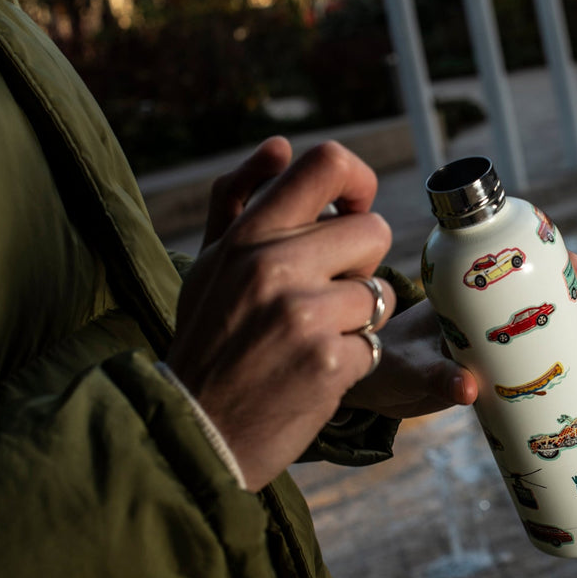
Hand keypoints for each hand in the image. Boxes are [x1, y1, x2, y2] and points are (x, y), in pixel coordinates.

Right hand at [166, 137, 396, 491]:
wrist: (195, 430)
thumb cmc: (207, 340)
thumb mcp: (209, 264)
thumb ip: (240, 199)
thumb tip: (281, 147)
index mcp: (248, 235)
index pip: (326, 163)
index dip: (358, 181)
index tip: (354, 209)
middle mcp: (274, 265)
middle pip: (374, 229)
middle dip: (362, 264)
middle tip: (326, 294)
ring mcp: (304, 315)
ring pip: (381, 290)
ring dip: (359, 317)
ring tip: (314, 337)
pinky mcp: (330, 362)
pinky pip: (374, 342)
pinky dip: (353, 359)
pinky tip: (313, 372)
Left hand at [344, 251, 576, 418]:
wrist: (372, 385)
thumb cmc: (386, 364)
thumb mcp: (410, 370)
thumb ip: (435, 378)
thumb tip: (470, 390)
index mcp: (472, 290)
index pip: (529, 263)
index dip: (568, 273)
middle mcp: (492, 305)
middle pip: (556, 292)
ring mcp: (502, 333)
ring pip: (558, 323)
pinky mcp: (505, 363)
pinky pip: (548, 355)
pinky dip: (576, 364)